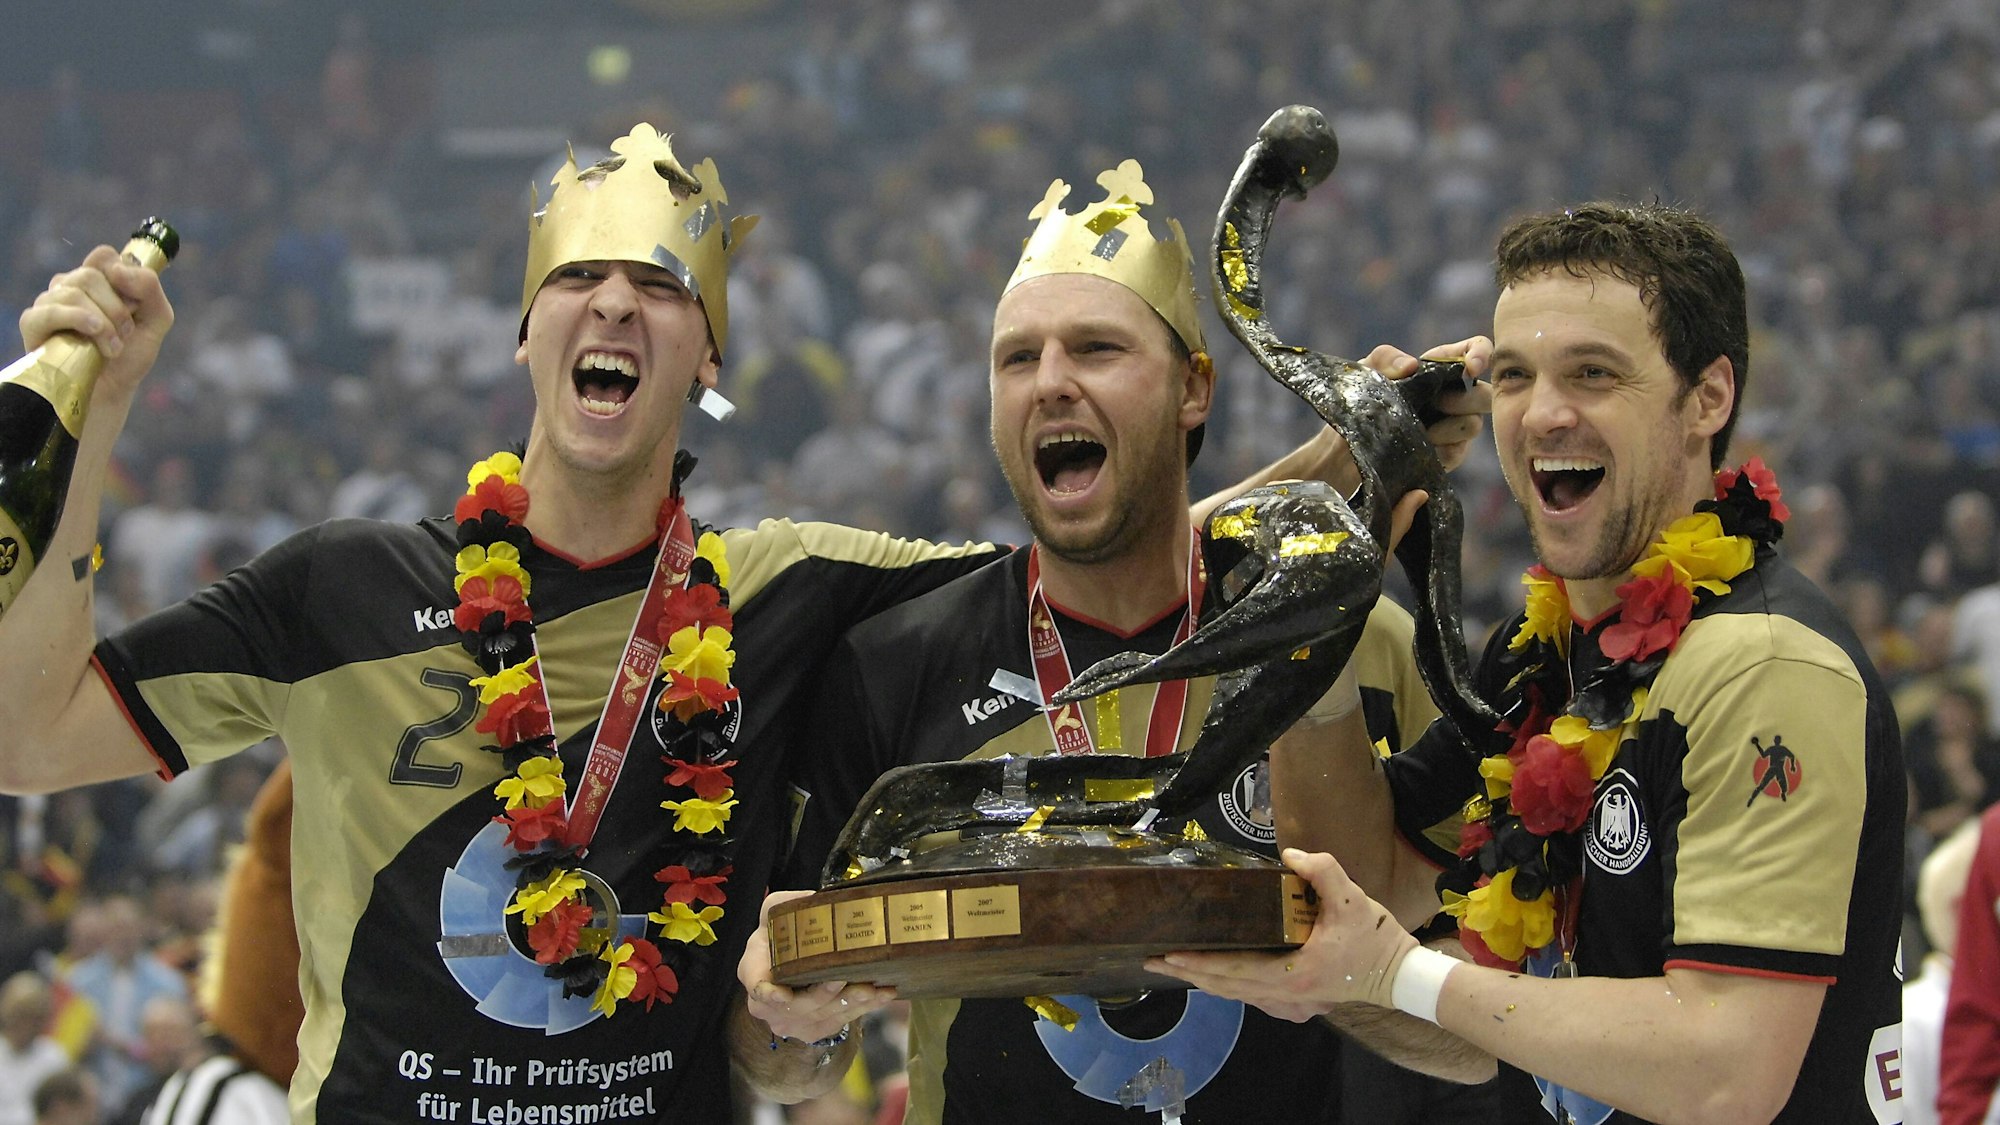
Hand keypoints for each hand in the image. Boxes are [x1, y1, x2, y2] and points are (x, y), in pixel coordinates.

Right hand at [19, 244, 174, 399]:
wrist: (112, 390)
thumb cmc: (130, 354)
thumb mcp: (157, 319)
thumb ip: (149, 287)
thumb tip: (117, 269)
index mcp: (98, 280)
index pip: (104, 256)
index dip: (123, 275)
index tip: (135, 304)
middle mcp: (70, 286)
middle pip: (91, 274)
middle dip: (117, 307)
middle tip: (126, 333)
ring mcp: (49, 302)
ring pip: (73, 291)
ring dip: (103, 322)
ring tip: (112, 348)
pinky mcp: (33, 323)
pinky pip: (49, 310)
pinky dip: (76, 320)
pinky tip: (91, 334)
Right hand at [739, 890, 895, 1042]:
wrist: (786, 972)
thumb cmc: (779, 941)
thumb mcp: (773, 918)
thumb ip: (784, 905)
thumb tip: (811, 897)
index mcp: (754, 972)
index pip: (757, 986)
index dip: (769, 993)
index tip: (783, 995)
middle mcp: (767, 1005)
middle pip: (797, 1005)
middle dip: (824, 994)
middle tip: (846, 978)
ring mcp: (789, 1022)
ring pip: (822, 1016)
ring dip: (850, 1003)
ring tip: (873, 988)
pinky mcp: (812, 1031)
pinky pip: (839, 1022)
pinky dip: (863, 1009)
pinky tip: (881, 995)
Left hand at [1147, 848, 1417, 1022]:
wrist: (1402, 977)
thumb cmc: (1376, 940)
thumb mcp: (1352, 899)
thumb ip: (1322, 871)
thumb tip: (1290, 854)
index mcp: (1293, 975)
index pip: (1233, 971)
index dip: (1198, 964)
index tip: (1168, 956)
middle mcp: (1287, 997)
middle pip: (1226, 988)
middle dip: (1189, 974)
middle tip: (1155, 961)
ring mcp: (1292, 1005)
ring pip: (1238, 995)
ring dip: (1208, 980)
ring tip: (1177, 965)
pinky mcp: (1299, 1005)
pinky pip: (1254, 997)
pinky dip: (1231, 986)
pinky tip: (1216, 974)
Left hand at [1365, 336, 1492, 470]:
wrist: (1347, 445)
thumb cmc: (1360, 401)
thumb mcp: (1366, 373)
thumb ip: (1385, 358)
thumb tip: (1412, 365)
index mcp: (1439, 368)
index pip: (1476, 350)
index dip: (1481, 354)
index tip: (1470, 367)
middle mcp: (1454, 396)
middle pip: (1485, 395)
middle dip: (1464, 400)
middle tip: (1437, 404)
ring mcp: (1454, 427)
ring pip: (1472, 425)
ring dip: (1447, 428)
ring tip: (1418, 431)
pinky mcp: (1448, 455)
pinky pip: (1457, 452)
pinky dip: (1438, 450)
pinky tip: (1417, 448)